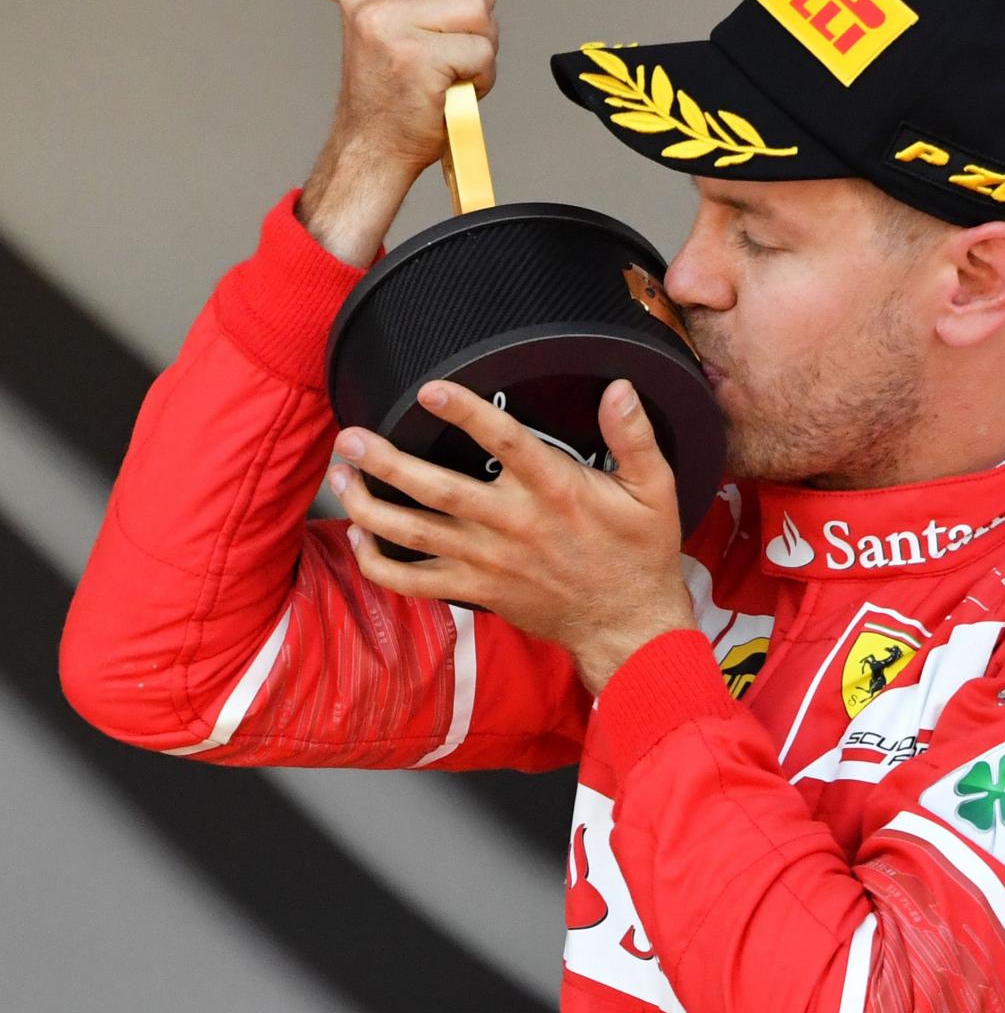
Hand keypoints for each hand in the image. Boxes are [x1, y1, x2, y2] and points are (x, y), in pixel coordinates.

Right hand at [300, 0, 503, 266]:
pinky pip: (482, 48)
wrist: (377, 139)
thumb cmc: (406, 72)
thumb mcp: (425, 2)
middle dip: (477, 2)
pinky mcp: (412, 56)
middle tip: (449, 37)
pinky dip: (481, 73)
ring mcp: (383, 21)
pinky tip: (452, 85)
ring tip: (450, 62)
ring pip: (478, 5)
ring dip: (482, 41)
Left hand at [329, 379, 693, 690]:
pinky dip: (378, 564)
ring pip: (414, 533)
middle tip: (350, 436)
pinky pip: (414, 582)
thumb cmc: (640, 553)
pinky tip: (359, 538)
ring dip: (369, 504)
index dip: (465, 412)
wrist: (627, 624)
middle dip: (386, 461)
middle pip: (437, 488)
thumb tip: (619, 388)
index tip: (429, 389)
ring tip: (339, 475)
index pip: (506, 443)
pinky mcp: (476, 589)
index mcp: (557, 492)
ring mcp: (489, 561)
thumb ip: (636, 437)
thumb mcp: (656, 491)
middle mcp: (514, 525)